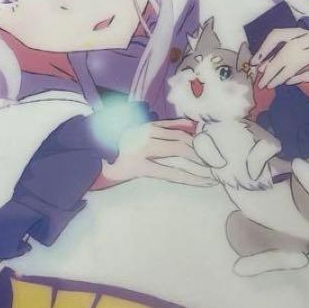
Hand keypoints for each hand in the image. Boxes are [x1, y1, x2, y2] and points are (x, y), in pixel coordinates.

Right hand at [99, 118, 214, 187]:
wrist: (89, 159)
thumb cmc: (115, 148)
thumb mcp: (139, 133)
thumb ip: (163, 128)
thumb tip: (192, 126)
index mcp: (146, 125)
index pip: (179, 129)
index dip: (198, 138)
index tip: (214, 146)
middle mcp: (145, 132)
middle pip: (182, 138)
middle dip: (203, 151)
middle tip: (220, 162)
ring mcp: (141, 147)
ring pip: (178, 150)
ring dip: (200, 161)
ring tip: (215, 171)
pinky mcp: (138, 165)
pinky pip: (169, 171)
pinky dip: (188, 176)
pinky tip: (201, 181)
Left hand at [250, 28, 308, 90]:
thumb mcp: (297, 58)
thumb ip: (281, 59)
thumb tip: (260, 68)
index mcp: (303, 33)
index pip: (279, 34)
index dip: (264, 48)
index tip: (254, 63)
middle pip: (288, 49)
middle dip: (272, 67)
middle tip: (261, 83)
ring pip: (300, 59)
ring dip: (282, 74)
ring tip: (271, 85)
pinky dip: (301, 77)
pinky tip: (289, 83)